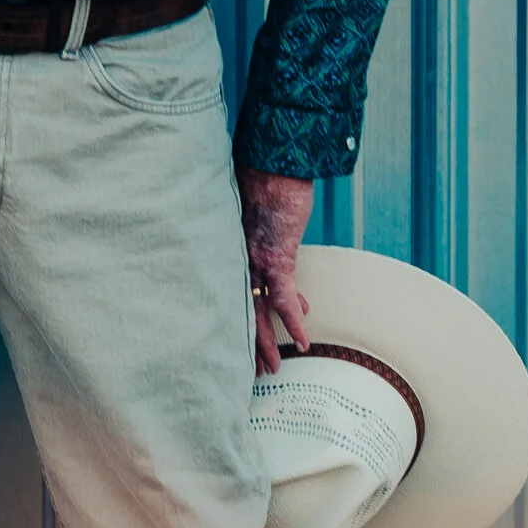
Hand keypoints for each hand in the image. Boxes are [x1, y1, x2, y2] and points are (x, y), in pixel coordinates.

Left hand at [238, 167, 315, 375]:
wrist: (274, 159)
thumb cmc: (265, 180)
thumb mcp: (259, 216)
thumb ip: (264, 242)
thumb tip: (286, 272)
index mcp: (230, 248)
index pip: (227, 290)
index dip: (233, 316)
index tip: (236, 337)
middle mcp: (237, 256)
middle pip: (235, 306)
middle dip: (242, 340)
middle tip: (245, 368)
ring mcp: (256, 258)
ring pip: (255, 309)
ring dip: (264, 341)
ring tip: (271, 368)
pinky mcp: (277, 255)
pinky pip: (284, 296)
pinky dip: (294, 320)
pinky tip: (300, 341)